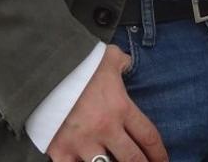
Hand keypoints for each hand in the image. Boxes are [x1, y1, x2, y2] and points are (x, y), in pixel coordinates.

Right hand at [45, 45, 166, 161]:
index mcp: (121, 107)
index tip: (163, 161)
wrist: (44, 70)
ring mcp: (82, 142)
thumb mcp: (108, 57)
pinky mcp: (60, 151)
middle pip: (133, 159)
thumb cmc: (79, 63)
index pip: (148, 137)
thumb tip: (127, 62)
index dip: (159, 153)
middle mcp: (105, 128)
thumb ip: (121, 62)